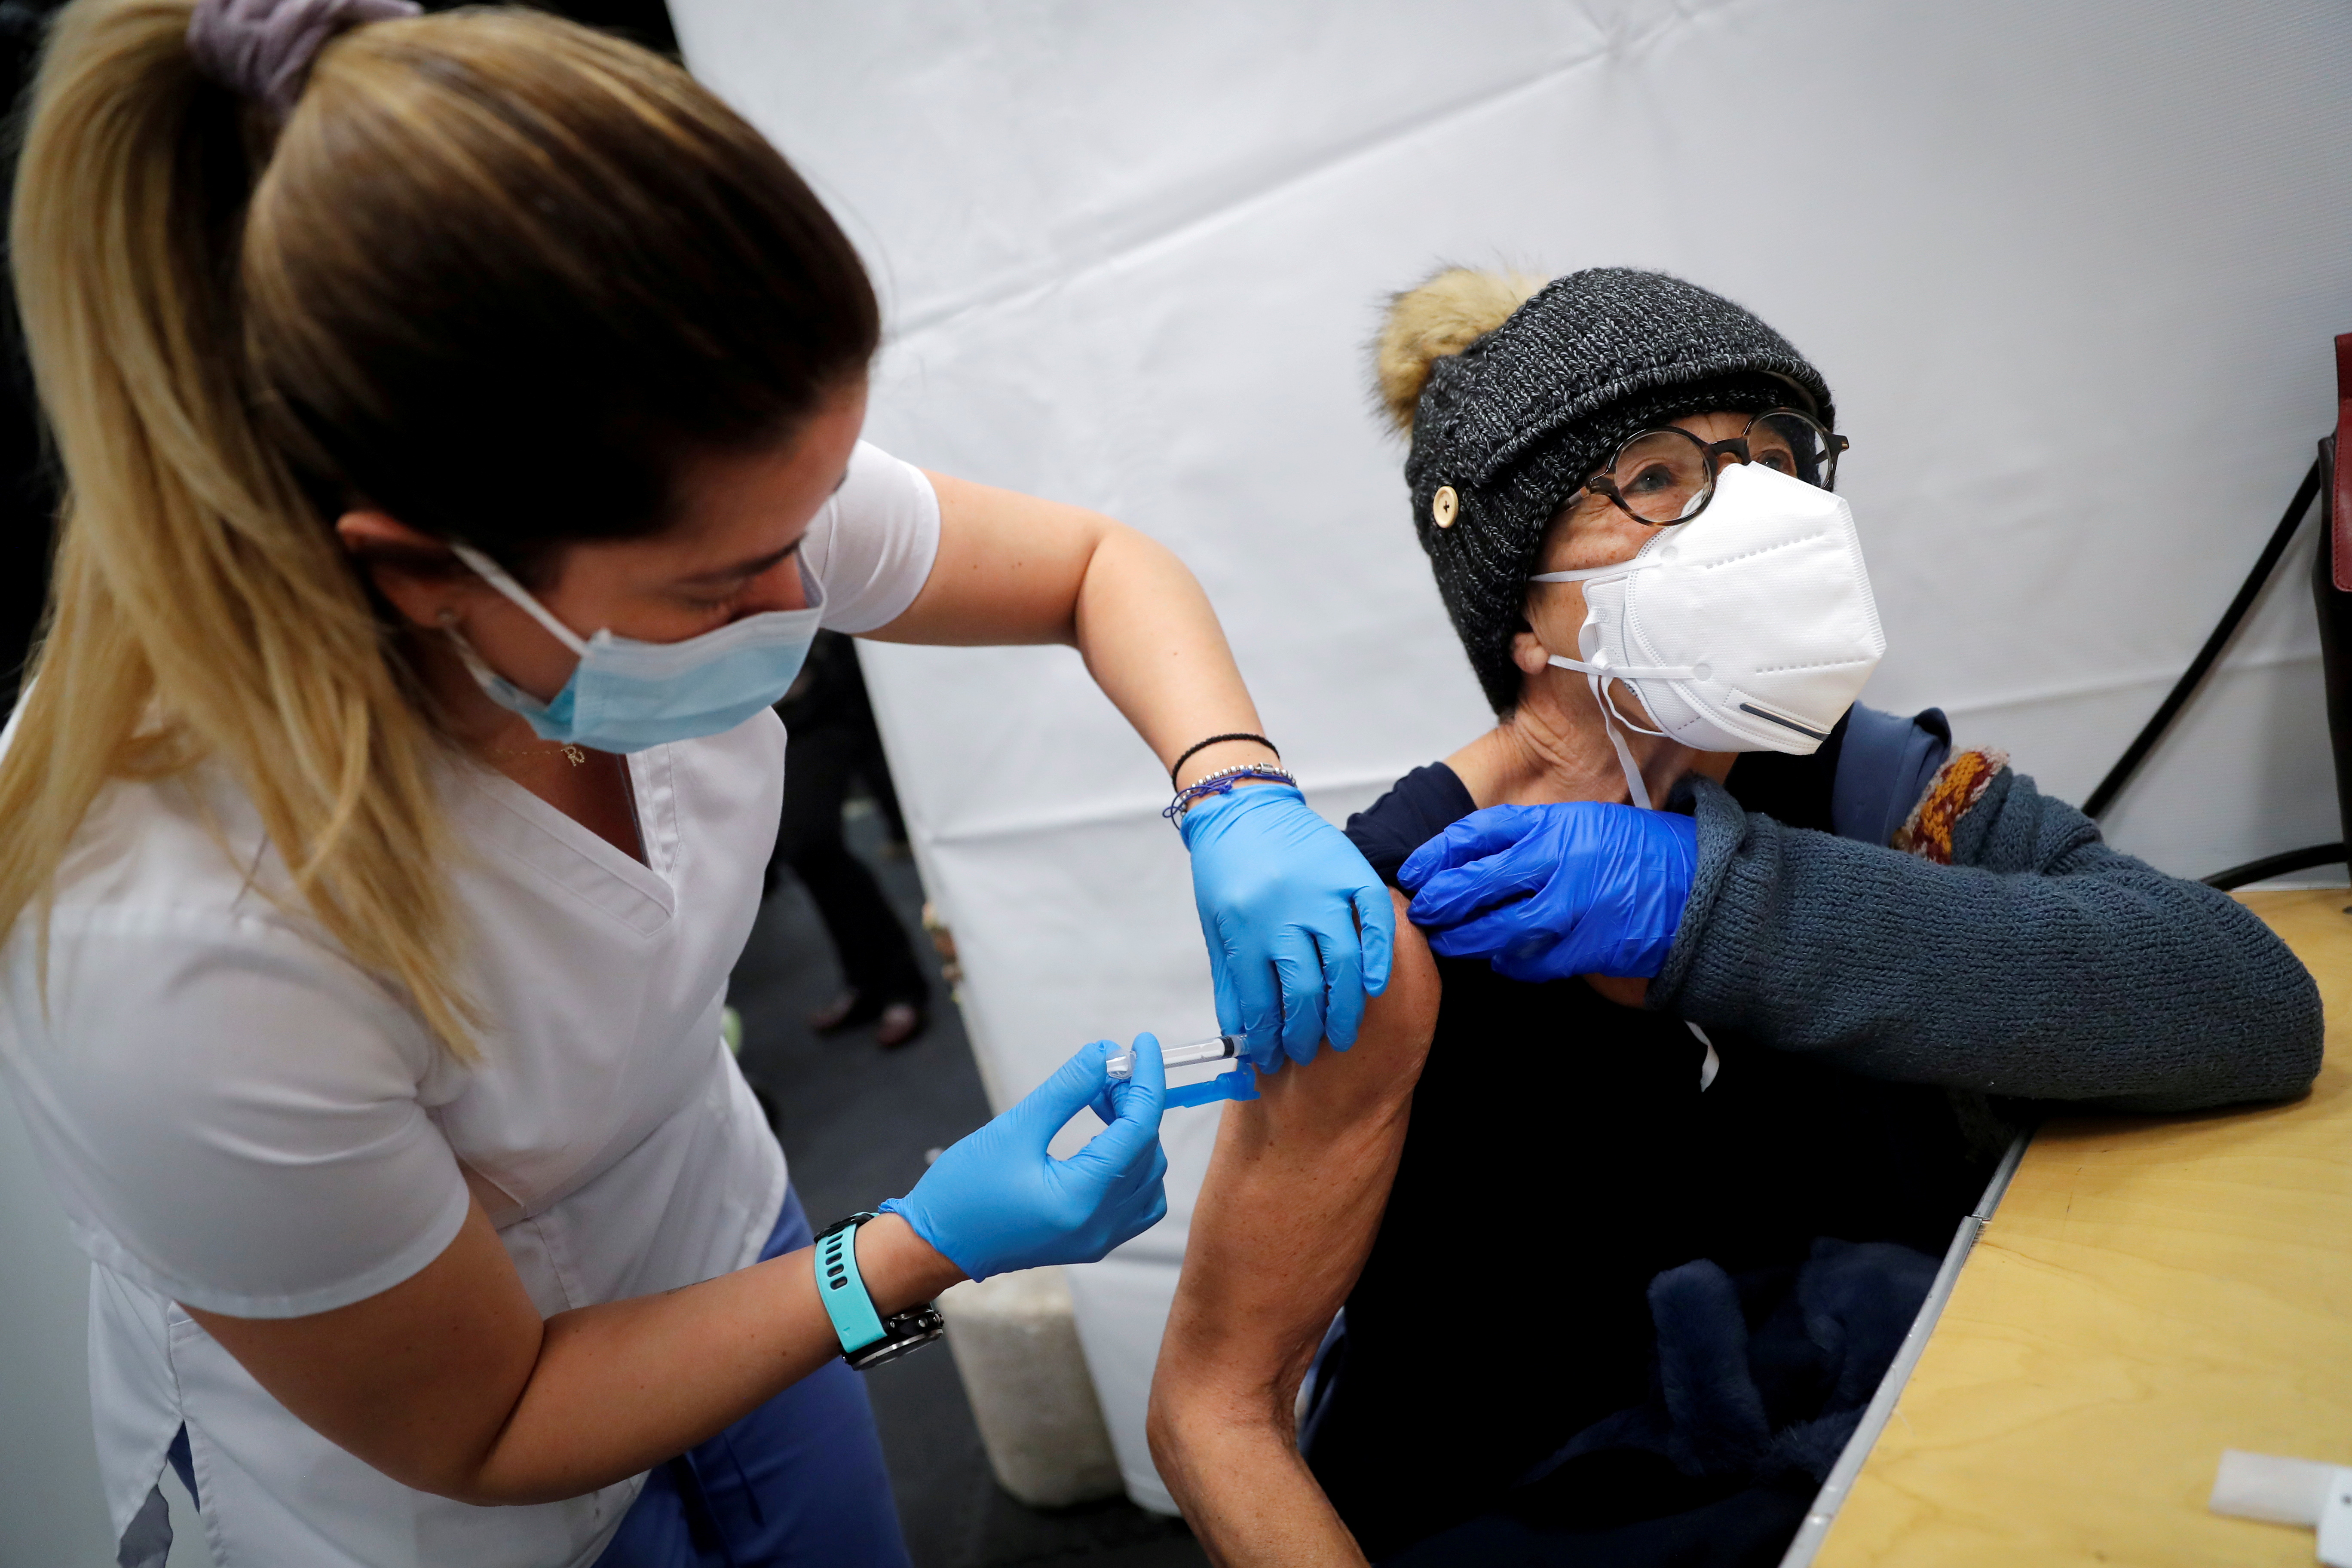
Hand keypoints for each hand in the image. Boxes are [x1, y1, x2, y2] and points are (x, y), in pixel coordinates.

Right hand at [881, 1036, 1167, 1281]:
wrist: (936, 1244)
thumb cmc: (963, 1192)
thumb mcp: (1014, 1129)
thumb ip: (1066, 1089)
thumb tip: (1104, 1054)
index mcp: (1081, 1200)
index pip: (1139, 1129)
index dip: (1146, 1080)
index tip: (1143, 1044)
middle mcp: (1099, 1226)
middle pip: (1147, 1150)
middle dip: (1133, 1103)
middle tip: (1103, 1072)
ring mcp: (1098, 1238)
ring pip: (1147, 1176)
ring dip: (1134, 1132)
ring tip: (1099, 1102)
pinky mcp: (1090, 1240)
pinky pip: (1136, 1200)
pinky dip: (1131, 1163)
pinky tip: (1104, 1140)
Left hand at [1179, 784, 1395, 1070]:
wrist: (1242, 807)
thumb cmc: (1226, 871)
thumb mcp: (1216, 928)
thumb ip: (1232, 982)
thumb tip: (1244, 1037)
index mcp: (1242, 925)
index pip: (1261, 1001)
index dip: (1267, 1039)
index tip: (1271, 1059)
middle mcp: (1283, 909)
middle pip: (1306, 990)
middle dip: (1306, 1033)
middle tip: (1307, 1053)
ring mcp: (1321, 889)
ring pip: (1343, 962)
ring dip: (1344, 1008)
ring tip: (1341, 1035)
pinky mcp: (1350, 870)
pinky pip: (1376, 919)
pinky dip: (1381, 956)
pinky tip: (1376, 986)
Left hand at [1398, 803, 1696, 983]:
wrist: (1699, 887)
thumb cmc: (1639, 852)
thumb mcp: (1585, 824)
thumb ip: (1532, 836)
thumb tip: (1471, 855)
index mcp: (1555, 825)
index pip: (1477, 834)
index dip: (1437, 853)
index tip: (1415, 869)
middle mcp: (1559, 861)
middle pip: (1476, 882)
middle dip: (1440, 900)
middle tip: (1422, 912)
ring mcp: (1572, 906)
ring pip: (1496, 929)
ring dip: (1465, 939)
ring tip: (1447, 942)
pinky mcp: (1586, 946)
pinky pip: (1532, 961)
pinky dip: (1510, 963)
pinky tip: (1499, 960)